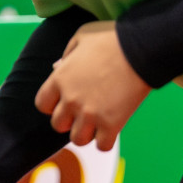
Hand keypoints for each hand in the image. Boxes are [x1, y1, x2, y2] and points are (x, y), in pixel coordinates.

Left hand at [34, 20, 148, 150]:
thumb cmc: (111, 38)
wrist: (141, 48)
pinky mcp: (112, 124)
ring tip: (95, 124)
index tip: (63, 101)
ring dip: (86, 133)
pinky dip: (105, 141)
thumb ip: (66, 54)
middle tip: (81, 113)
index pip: (42, 104)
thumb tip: (56, 67)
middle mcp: (71, 99)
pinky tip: (110, 130)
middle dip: (68, 120)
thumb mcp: (81, 36)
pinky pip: (102, 146)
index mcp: (59, 78)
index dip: (52, 104)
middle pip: (58, 125)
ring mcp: (90, 114)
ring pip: (78, 139)